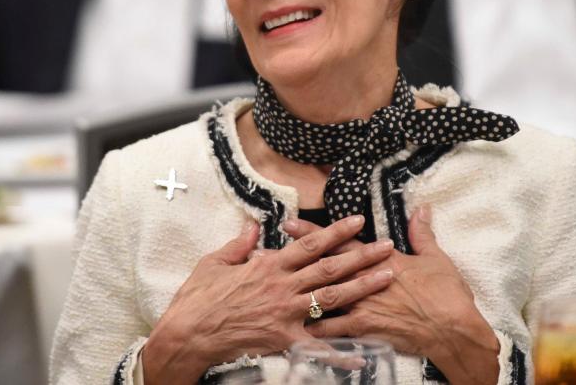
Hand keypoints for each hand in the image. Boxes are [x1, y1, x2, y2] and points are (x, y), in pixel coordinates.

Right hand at [141, 215, 394, 384]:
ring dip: (362, 287)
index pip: (310, 244)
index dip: (336, 232)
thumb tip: (253, 226)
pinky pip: (318, 348)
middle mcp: (282, 287)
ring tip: (387, 277)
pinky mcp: (283, 341)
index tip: (358, 221)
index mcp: (269, 265)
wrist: (188, 334)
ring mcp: (285, 314)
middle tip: (387, 246)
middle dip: (361, 255)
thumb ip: (240, 244)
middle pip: (330, 268)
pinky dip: (341, 353)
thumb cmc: (198, 298)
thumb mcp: (215, 261)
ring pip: (331, 299)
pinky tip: (363, 354)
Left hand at [286, 207, 499, 384]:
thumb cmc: (447, 293)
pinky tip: (295, 332)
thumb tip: (421, 208)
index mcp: (379, 260)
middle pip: (322, 267)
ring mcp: (363, 306)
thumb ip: (423, 233)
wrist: (455, 329)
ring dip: (295, 295)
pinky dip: (316, 332)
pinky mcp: (367, 330)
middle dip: (293, 261)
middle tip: (266, 254)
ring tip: (271, 293)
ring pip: (322, 299)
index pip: (339, 242)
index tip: (289, 223)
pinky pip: (335, 332)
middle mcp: (365, 281)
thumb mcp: (436, 258)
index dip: (312, 232)